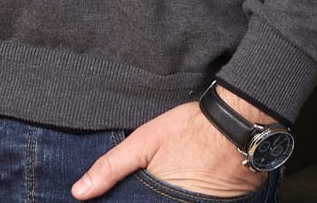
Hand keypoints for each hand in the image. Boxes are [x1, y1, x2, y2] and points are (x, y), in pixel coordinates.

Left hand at [70, 95, 268, 199]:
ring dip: (164, 201)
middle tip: (154, 185)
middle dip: (148, 202)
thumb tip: (79, 192)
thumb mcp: (143, 142)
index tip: (129, 199)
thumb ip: (110, 168)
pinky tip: (183, 188)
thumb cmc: (189, 129)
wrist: (237, 122)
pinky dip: (186, 200)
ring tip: (170, 183)